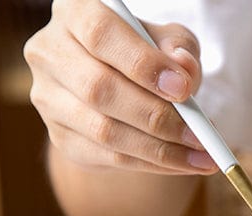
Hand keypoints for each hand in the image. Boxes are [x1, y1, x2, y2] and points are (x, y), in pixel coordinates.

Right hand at [24, 0, 214, 174]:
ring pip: (105, 131)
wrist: (125, 92)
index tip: (183, 89)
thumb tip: (184, 68)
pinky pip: (110, 157)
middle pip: (100, 89)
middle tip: (200, 136)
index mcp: (74, 11)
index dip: (143, 64)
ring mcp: (49, 98)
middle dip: (157, 117)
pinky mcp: (62, 137)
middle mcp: (49, 52)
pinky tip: (183, 164)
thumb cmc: (148, 56)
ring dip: (161, 150)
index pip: (100, 34)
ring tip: (202, 158)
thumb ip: (178, 48)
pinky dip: (153, 164)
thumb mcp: (168, 42)